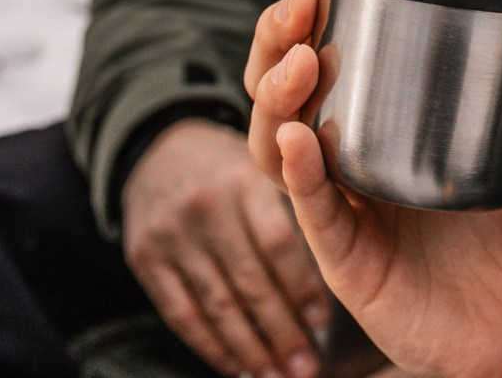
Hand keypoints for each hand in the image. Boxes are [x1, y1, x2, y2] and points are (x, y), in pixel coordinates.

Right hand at [122, 117, 330, 377]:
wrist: (158, 147)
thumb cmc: (230, 163)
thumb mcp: (264, 163)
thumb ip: (301, 194)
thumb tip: (357, 236)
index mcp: (244, 180)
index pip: (278, 243)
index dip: (302, 287)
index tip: (324, 320)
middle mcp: (206, 209)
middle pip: (248, 282)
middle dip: (281, 330)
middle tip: (306, 366)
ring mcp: (171, 236)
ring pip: (216, 305)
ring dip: (249, 348)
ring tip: (277, 375)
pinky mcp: (144, 259)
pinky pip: (180, 313)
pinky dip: (209, 345)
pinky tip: (236, 366)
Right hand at [245, 0, 501, 377]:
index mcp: (408, 117)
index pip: (351, 46)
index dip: (333, 3)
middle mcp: (368, 151)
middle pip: (296, 79)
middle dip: (284, 32)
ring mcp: (353, 200)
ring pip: (281, 133)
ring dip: (278, 89)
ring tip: (301, 58)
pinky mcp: (347, 254)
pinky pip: (309, 206)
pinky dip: (293, 170)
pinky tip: (296, 139)